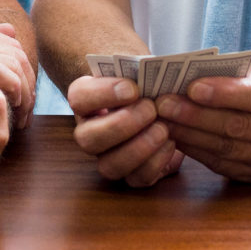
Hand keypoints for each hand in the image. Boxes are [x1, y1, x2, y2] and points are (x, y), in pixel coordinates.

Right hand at [68, 76, 182, 187]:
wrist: (160, 103)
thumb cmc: (147, 82)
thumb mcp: (140, 70)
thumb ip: (139, 70)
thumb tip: (153, 71)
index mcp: (86, 100)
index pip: (79, 97)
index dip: (102, 94)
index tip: (132, 88)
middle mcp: (90, 133)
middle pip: (88, 139)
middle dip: (121, 125)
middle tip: (150, 109)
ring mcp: (108, 157)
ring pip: (109, 166)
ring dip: (138, 148)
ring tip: (163, 129)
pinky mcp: (132, 175)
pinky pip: (136, 179)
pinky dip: (155, 163)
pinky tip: (171, 143)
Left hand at [154, 64, 250, 182]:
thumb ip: (231, 73)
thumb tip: (186, 76)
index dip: (225, 92)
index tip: (193, 87)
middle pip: (238, 125)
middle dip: (196, 114)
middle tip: (163, 103)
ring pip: (226, 148)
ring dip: (189, 133)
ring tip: (164, 119)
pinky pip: (221, 164)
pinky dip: (195, 150)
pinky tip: (176, 136)